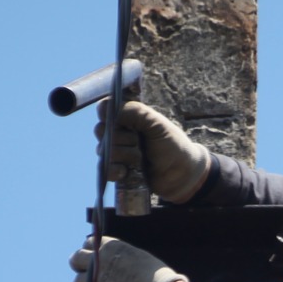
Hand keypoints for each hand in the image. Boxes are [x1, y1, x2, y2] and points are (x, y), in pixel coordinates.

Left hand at [70, 238, 190, 281]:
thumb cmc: (155, 277)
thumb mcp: (136, 257)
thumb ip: (118, 257)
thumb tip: (112, 262)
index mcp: (109, 247)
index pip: (88, 244)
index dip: (90, 252)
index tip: (93, 259)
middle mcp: (98, 261)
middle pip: (75, 260)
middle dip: (79, 266)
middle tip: (86, 274)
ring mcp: (94, 281)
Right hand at [97, 100, 211, 203]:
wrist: (181, 173)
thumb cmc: (172, 144)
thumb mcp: (157, 124)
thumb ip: (136, 112)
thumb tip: (109, 109)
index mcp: (127, 117)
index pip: (104, 108)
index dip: (106, 113)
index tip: (118, 120)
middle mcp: (118, 133)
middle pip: (101, 130)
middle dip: (121, 137)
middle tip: (138, 141)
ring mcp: (116, 152)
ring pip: (105, 150)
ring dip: (125, 155)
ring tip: (140, 158)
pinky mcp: (116, 171)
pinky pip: (104, 169)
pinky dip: (115, 170)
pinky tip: (127, 171)